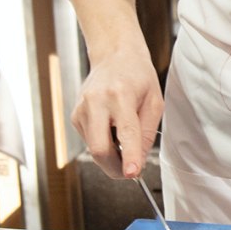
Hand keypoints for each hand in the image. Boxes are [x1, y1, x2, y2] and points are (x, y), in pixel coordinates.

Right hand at [72, 49, 162, 179]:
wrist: (114, 56)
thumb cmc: (137, 77)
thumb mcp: (154, 102)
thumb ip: (147, 134)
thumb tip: (137, 163)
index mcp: (120, 94)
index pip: (125, 132)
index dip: (129, 156)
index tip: (132, 173)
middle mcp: (97, 101)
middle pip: (99, 148)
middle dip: (114, 167)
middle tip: (129, 171)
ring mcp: (82, 108)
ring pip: (93, 149)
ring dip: (111, 155)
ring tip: (123, 136)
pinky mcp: (75, 116)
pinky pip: (90, 141)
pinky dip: (103, 143)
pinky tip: (110, 127)